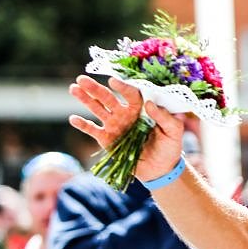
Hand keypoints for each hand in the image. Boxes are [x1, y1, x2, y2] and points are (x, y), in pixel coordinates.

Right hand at [68, 76, 184, 180]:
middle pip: (108, 97)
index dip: (122, 86)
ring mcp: (114, 125)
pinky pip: (93, 130)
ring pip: (97, 109)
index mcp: (141, 108)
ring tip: (73, 88)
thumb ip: (165, 117)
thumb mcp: (174, 131)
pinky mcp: (106, 139)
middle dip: (95, 88)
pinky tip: (73, 118)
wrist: (161, 169)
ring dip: (85, 99)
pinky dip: (83, 125)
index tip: (113, 81)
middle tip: (81, 79)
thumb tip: (150, 104)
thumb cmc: (169, 146)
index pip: (130, 93)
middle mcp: (125, 114)